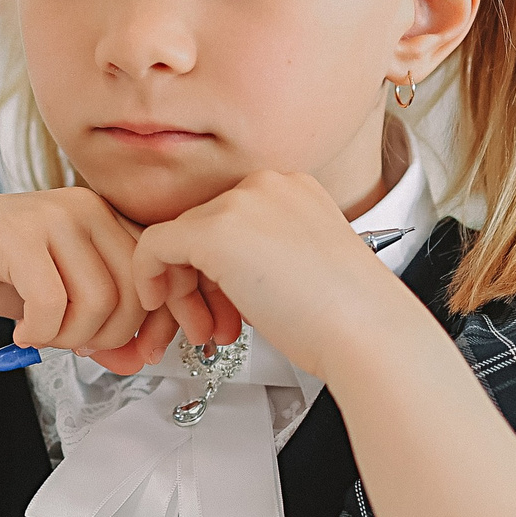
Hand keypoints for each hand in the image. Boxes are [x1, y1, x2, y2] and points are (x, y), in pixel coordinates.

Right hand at [0, 187, 180, 373]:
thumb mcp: (59, 300)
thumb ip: (100, 325)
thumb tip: (138, 359)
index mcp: (103, 215)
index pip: (153, 275)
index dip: (155, 324)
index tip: (137, 353)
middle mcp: (83, 207)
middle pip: (132, 293)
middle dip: (107, 338)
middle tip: (72, 347)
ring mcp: (50, 217)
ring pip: (97, 301)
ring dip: (70, 338)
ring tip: (42, 337)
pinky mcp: (16, 236)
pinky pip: (51, 302)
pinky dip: (39, 331)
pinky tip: (21, 332)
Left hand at [129, 170, 414, 378]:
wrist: (365, 331)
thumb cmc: (344, 316)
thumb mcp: (300, 270)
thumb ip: (258, 258)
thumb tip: (220, 275)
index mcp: (294, 189)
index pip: (231, 221)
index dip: (219, 273)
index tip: (227, 309)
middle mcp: (267, 184)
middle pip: (202, 229)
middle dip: (199, 286)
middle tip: (209, 327)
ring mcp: (240, 203)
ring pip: (179, 240)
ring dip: (183, 291)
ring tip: (204, 332)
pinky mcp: (214, 229)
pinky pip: (154, 246)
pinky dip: (150, 277)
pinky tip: (162, 306)